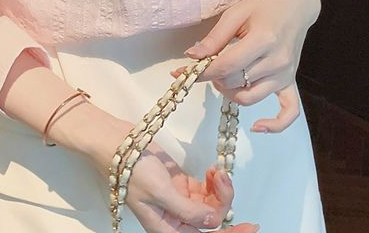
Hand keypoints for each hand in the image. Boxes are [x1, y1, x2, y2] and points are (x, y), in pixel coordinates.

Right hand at [86, 120, 259, 231]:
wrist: (118, 143)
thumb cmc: (132, 169)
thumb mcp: (159, 191)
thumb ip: (187, 210)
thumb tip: (213, 223)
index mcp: (167, 228)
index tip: (250, 227)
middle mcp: (175, 219)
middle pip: (211, 220)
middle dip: (223, 201)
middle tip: (223, 177)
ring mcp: (180, 201)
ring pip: (210, 204)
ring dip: (219, 188)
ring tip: (216, 170)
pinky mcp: (181, 184)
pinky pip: (205, 190)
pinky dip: (213, 181)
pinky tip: (212, 169)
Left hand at [169, 0, 320, 133]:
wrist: (294, 6)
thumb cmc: (263, 7)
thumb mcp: (235, 15)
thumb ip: (214, 38)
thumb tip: (192, 57)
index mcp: (263, 40)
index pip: (226, 65)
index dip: (202, 72)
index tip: (182, 72)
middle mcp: (276, 61)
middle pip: (235, 82)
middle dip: (213, 77)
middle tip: (205, 66)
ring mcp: (286, 75)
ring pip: (250, 98)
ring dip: (229, 93)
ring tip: (221, 78)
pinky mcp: (291, 82)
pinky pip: (289, 112)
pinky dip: (274, 125)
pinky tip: (257, 126)